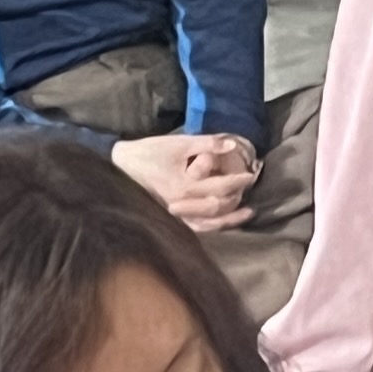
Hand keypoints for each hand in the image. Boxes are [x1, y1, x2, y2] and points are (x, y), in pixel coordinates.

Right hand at [111, 130, 256, 231]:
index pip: (220, 187)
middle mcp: (181, 206)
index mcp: (184, 187)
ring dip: (230, 219)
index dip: (238, 181)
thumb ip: (206, 143)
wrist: (121, 166)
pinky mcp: (171, 220)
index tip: (251, 174)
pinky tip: (224, 222)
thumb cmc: (148, 152)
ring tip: (247, 212)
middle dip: (236, 196)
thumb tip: (232, 143)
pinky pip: (197, 228)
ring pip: (209, 224)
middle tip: (250, 186)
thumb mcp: (178, 144)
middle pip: (218, 207)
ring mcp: (175, 216)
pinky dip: (213, 226)